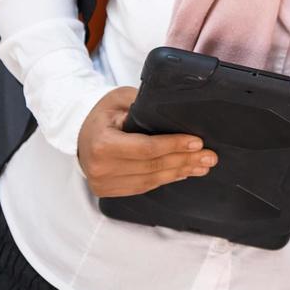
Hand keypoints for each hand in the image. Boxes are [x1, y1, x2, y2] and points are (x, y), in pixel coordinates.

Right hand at [76, 87, 215, 197]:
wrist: (79, 129)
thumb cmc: (104, 111)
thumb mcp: (121, 99)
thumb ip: (143, 106)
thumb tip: (175, 114)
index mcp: (102, 143)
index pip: (146, 148)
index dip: (174, 146)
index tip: (197, 142)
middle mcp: (100, 167)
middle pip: (152, 166)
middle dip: (184, 161)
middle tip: (210, 157)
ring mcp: (102, 182)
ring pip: (150, 180)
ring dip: (179, 172)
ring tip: (201, 166)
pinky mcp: (107, 190)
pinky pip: (142, 187)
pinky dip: (164, 179)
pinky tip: (182, 173)